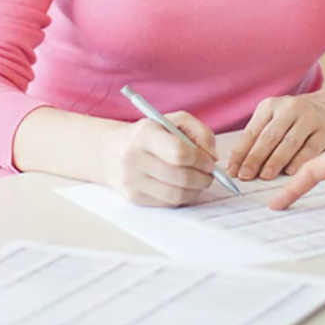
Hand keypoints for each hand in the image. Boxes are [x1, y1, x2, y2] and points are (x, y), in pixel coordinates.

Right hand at [102, 111, 218, 206]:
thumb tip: (212, 157)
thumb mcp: (173, 121)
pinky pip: (168, 203)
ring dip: (196, 190)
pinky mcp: (134, 198)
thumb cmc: (150, 134)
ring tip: (200, 180)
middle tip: (210, 174)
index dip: (201, 159)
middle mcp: (134, 158)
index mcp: (145, 135)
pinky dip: (183, 197)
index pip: (179, 153)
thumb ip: (199, 132)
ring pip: (177, 195)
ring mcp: (132, 181)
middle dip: (203, 177)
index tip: (210, 161)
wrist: (112, 152)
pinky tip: (185, 186)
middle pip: (181, 177)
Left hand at [226, 89, 324, 181]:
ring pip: (289, 143)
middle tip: (245, 175)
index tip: (232, 170)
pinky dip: (299, 161)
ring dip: (275, 161)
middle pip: (269, 137)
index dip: (241, 152)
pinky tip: (290, 172)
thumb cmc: (298, 118)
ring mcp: (309, 119)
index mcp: (271, 106)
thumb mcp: (277, 119)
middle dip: (255, 158)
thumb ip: (260, 137)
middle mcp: (290, 109)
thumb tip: (238, 164)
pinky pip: (310, 149)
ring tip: (264, 176)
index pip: (252, 132)